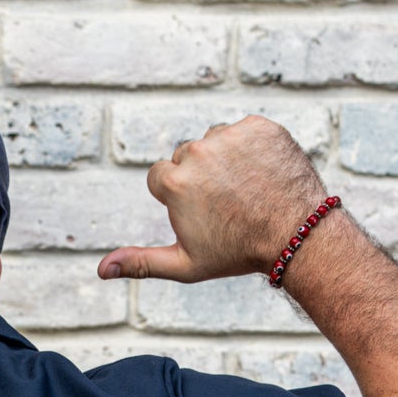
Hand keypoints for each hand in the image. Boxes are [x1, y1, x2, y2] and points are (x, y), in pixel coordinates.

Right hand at [97, 116, 326, 284]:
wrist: (296, 235)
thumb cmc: (237, 253)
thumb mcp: (185, 264)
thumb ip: (141, 263)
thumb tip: (101, 270)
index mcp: (174, 181)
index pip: (161, 176)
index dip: (180, 197)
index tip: (202, 212)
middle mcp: (197, 151)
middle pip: (187, 157)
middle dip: (201, 176)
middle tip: (227, 204)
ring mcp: (230, 136)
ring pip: (215, 143)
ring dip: (225, 159)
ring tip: (247, 190)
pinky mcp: (259, 126)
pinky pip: (245, 132)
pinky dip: (252, 148)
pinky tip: (263, 174)